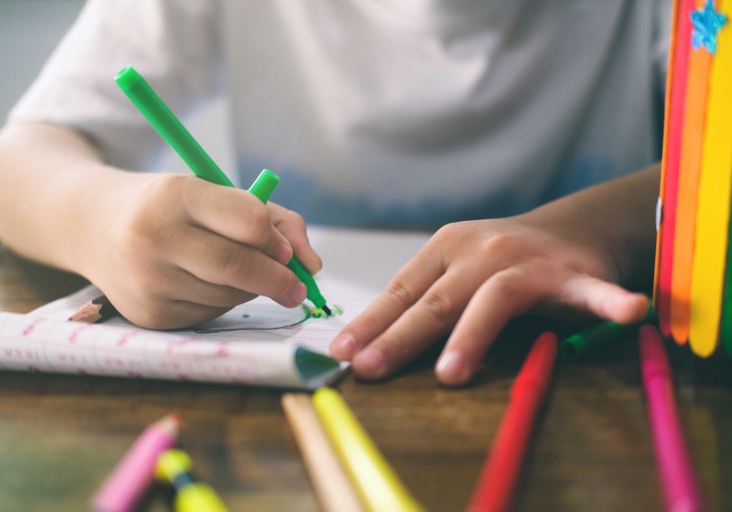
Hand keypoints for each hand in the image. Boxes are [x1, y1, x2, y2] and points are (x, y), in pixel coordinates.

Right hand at [81, 173, 319, 328]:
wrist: (94, 226)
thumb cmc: (170, 206)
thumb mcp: (212, 193)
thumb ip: (272, 218)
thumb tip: (312, 265)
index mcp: (175, 195)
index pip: (248, 221)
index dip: (275, 239)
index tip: (286, 251)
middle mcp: (154, 238)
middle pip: (238, 267)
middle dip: (277, 279)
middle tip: (296, 287)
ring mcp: (147, 281)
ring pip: (228, 295)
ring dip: (248, 288)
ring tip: (232, 270)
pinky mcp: (149, 314)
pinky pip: (209, 313)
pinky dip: (221, 302)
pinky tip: (202, 283)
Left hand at [330, 214, 649, 385]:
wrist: (568, 228)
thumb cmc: (498, 260)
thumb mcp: (453, 269)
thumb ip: (419, 299)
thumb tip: (364, 343)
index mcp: (445, 247)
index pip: (401, 289)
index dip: (372, 321)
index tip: (344, 351)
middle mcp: (481, 250)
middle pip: (436, 299)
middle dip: (400, 337)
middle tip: (371, 368)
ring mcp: (527, 261)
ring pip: (494, 300)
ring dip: (472, 337)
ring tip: (450, 374)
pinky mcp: (573, 276)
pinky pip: (590, 293)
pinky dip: (607, 303)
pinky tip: (627, 312)